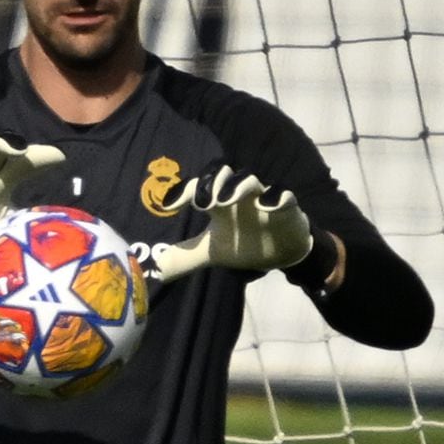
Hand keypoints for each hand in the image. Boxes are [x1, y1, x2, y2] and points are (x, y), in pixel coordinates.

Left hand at [144, 172, 312, 281]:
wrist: (280, 250)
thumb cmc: (244, 241)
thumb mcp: (211, 251)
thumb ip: (184, 257)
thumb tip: (157, 272)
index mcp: (217, 199)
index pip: (197, 185)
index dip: (182, 192)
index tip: (168, 206)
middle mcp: (237, 192)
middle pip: (222, 171)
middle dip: (210, 182)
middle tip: (200, 202)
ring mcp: (262, 196)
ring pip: (250, 178)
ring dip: (236, 186)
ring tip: (223, 201)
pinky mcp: (287, 205)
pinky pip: (284, 194)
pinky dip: (277, 197)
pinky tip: (268, 205)